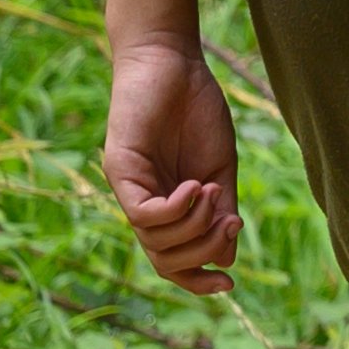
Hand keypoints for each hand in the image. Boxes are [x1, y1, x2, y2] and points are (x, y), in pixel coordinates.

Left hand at [102, 40, 241, 295]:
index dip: (197, 280)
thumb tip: (227, 259)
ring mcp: (128, 188)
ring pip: (155, 242)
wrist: (174, 61)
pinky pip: (144, 214)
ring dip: (193, 227)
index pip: (172, 261)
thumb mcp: (219, 167)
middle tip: (230, 222)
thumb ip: (220, 210)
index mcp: (166, 205)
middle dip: (202, 253)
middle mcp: (142, 202)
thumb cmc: (196, 108)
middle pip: (164, 260)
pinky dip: (175, 210)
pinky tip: (196, 187)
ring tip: (213, 192)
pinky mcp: (119, 169)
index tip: (229, 286)